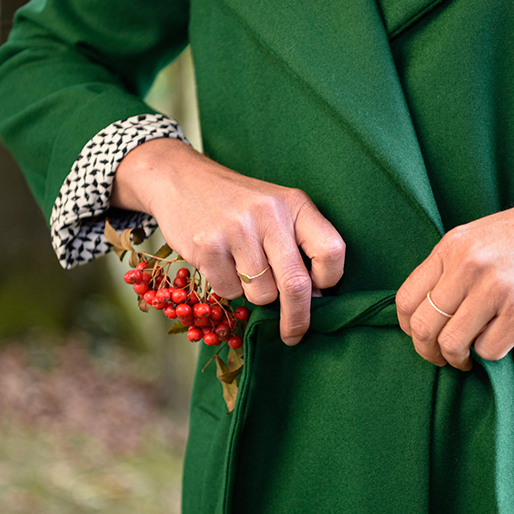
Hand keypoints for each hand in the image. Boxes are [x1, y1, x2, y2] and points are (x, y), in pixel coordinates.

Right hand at [112, 138, 345, 344]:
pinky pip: (229, 291)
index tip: (320, 290)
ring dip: (254, 293)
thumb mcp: (277, 209)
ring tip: (242, 264)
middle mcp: (270, 214)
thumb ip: (299, 244)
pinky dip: (227, 286)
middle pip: (296, 284)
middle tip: (294, 334)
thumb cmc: (239, 204)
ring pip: (262, 294)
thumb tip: (317, 297)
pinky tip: (220, 260)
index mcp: (295, 203)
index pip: (331, 251)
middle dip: (297, 318)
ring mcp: (237, 230)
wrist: (182, 179)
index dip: (329, 278)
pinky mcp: (207, 246)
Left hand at [395, 162, 513, 369]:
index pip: (406, 300)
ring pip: (453, 344)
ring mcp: (497, 288)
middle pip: (424, 328)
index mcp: (452, 247)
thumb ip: (450, 270)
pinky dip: (491, 354)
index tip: (424, 337)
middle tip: (445, 357)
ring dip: (459, 359)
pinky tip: (502, 341)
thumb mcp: (480, 237)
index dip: (409, 329)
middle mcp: (469, 265)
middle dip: (430, 352)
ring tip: (471, 356)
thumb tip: (426, 315)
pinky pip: (490, 351)